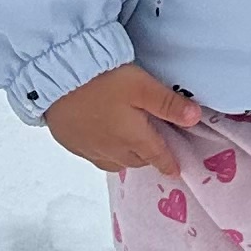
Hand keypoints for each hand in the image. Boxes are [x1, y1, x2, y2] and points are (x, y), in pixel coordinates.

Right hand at [44, 61, 203, 177]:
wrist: (55, 79)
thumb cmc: (103, 80)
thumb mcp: (142, 86)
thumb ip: (168, 103)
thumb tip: (195, 118)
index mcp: (133, 138)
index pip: (156, 155)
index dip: (168, 163)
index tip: (175, 171)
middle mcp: (111, 149)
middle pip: (135, 161)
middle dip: (147, 157)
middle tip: (154, 148)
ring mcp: (88, 148)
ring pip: (113, 162)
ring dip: (125, 157)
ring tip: (129, 146)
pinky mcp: (70, 141)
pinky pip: (92, 154)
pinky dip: (102, 151)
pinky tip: (101, 139)